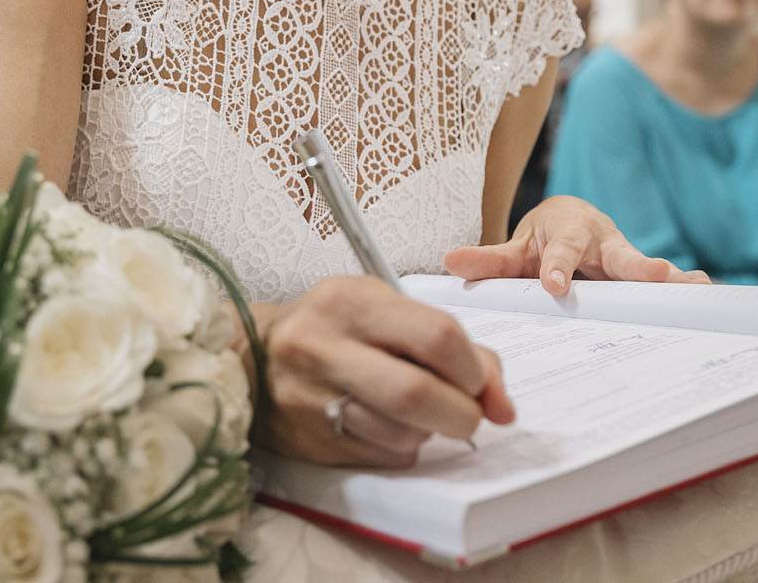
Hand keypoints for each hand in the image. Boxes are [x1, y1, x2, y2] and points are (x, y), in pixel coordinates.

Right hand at [250, 277, 515, 467]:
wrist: (254, 356)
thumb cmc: (336, 326)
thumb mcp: (387, 310)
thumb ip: (452, 346)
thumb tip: (503, 406)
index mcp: (354, 301)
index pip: (437, 336)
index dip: (472, 368)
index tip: (477, 381)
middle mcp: (327, 347)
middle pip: (417, 394)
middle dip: (461, 413)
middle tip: (467, 414)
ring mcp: (313, 398)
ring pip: (401, 434)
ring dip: (429, 433)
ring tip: (418, 414)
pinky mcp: (311, 441)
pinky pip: (381, 457)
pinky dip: (402, 448)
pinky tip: (386, 426)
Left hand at [443, 196, 710, 295]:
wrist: (571, 223)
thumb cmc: (543, 238)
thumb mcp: (515, 248)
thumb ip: (488, 260)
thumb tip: (449, 262)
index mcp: (569, 232)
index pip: (562, 251)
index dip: (558, 267)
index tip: (554, 286)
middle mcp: (604, 242)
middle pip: (622, 256)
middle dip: (639, 267)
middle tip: (659, 277)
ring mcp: (627, 259)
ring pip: (649, 268)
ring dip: (673, 280)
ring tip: (696, 289)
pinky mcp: (642, 278)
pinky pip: (665, 285)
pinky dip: (685, 289)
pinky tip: (708, 296)